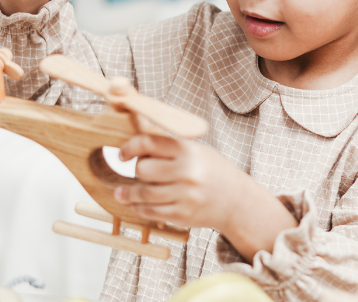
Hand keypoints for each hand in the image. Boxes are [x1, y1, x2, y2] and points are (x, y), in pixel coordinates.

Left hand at [115, 135, 244, 231]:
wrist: (236, 201)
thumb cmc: (212, 172)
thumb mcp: (196, 150)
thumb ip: (169, 146)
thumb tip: (135, 141)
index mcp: (188, 150)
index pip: (148, 143)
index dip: (130, 147)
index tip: (122, 154)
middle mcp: (187, 172)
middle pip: (142, 169)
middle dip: (134, 171)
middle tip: (136, 173)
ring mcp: (185, 195)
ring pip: (144, 193)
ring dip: (128, 194)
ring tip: (121, 193)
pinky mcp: (182, 215)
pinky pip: (151, 212)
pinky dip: (139, 208)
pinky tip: (136, 204)